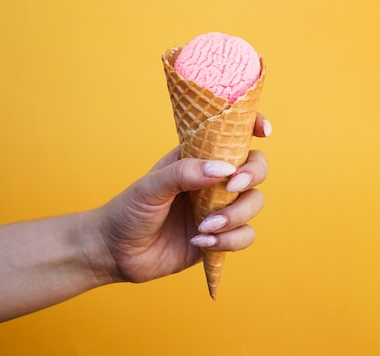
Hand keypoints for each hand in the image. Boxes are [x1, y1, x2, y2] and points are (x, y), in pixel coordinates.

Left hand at [97, 114, 270, 282]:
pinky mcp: (220, 237)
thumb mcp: (151, 186)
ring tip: (205, 227)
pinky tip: (201, 242)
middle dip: (252, 176)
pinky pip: (245, 236)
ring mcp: (219, 209)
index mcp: (198, 158)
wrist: (116, 253)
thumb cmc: (129, 211)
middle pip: (256, 168)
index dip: (252, 126)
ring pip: (254, 203)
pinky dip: (229, 240)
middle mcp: (214, 180)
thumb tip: (223, 169)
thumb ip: (184, 173)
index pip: (232, 135)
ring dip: (236, 216)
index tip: (263, 131)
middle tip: (231, 187)